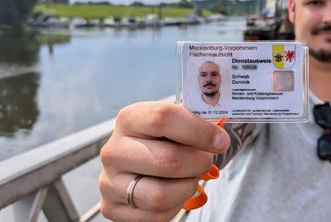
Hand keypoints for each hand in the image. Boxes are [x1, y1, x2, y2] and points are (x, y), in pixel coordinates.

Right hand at [98, 101, 229, 221]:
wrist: (138, 163)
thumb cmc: (165, 140)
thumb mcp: (176, 123)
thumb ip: (196, 122)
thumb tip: (219, 138)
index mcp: (129, 119)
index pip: (164, 118)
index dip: (199, 131)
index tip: (221, 141)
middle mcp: (114, 150)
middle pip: (168, 160)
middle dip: (198, 163)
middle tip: (206, 161)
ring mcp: (109, 181)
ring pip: (160, 195)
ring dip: (187, 187)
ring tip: (190, 177)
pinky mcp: (111, 208)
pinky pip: (155, 216)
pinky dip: (175, 206)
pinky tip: (175, 192)